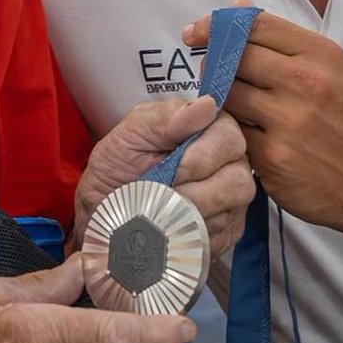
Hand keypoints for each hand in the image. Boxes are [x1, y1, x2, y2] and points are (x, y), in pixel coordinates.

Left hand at [75, 96, 253, 256]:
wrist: (103, 208)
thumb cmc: (118, 167)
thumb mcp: (132, 134)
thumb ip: (166, 117)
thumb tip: (205, 105)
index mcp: (209, 130)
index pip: (230, 138)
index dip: (202, 156)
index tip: (173, 168)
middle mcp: (228, 164)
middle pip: (239, 179)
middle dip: (197, 190)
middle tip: (164, 194)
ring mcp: (231, 201)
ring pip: (230, 211)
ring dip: (190, 212)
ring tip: (161, 209)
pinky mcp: (225, 233)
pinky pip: (221, 237)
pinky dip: (190, 233)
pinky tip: (170, 226)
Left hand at [182, 10, 342, 236]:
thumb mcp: (333, 70)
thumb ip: (284, 41)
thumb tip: (236, 9)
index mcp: (320, 55)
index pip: (255, 25)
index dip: (217, 25)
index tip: (195, 32)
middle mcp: (305, 83)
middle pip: (236, 58)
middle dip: (215, 61)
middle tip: (210, 69)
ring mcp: (288, 121)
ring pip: (228, 94)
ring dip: (219, 95)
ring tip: (226, 100)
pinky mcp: (272, 156)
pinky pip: (232, 130)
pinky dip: (229, 128)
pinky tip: (237, 129)